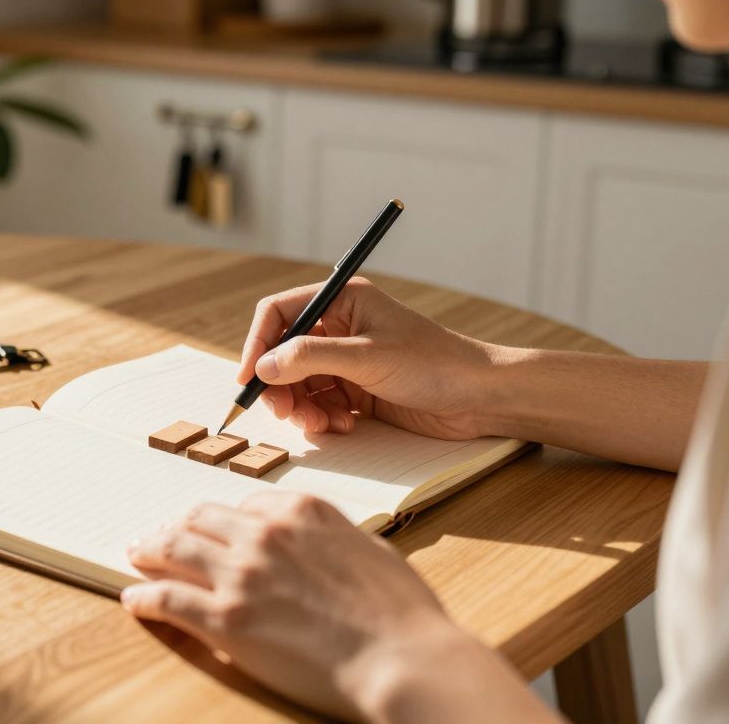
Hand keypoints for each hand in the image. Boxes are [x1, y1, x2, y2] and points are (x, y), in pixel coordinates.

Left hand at [123, 493, 554, 722]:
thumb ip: (328, 537)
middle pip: (200, 520)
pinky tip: (135, 598)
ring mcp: (242, 574)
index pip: (242, 506)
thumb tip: (314, 542)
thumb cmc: (400, 612)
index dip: (219, 520)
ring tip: (136, 557)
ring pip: (174, 550)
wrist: (403, 657)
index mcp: (301, 510)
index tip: (208, 528)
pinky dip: (145, 596)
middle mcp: (265, 533)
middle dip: (176, 528)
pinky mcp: (226, 618)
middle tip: (159, 537)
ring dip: (149, 552)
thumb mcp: (367, 548)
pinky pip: (168, 598)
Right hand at [237, 277, 497, 439]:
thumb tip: (262, 367)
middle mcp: (340, 327)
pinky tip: (343, 426)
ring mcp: (348, 361)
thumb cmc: (435, 363)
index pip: (280, 313)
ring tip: (320, 424)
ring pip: (299, 383)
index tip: (248, 377)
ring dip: (302, 407)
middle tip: (283, 412)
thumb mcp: (368, 357)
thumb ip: (311, 358)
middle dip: (279, 384)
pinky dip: (322, 418)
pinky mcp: (358, 391)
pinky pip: (320, 403)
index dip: (257, 343)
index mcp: (342, 302)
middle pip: (284, 353)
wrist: (480, 398)